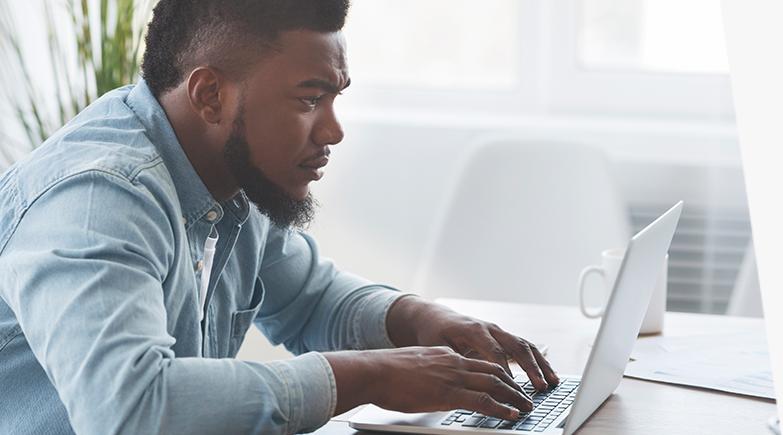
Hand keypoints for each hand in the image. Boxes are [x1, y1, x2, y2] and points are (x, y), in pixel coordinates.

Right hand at [323, 347, 532, 419]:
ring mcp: (452, 377)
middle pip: (494, 370)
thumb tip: (434, 383)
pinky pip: (482, 400)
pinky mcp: (448, 393)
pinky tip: (511, 415)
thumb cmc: (386, 372)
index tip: (510, 382)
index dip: (499, 372)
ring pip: (494, 383)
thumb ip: (430, 372)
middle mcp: (454, 362)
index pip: (479, 362)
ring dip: (514, 396)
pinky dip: (501, 408)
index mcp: (446, 355)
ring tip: (527, 407)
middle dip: (514, 384)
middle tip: (527, 396)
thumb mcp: (415, 366)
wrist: (374, 370)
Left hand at [386, 296, 559, 391]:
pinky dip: (538, 361)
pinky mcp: (502, 338)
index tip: (513, 387)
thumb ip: (452, 360)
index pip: (494, 351)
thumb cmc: (434, 333)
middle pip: (516, 346)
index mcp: (474, 330)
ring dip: (540, 365)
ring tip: (552, 382)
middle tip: (541, 387)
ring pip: (525, 346)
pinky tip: (548, 375)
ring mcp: (499, 332)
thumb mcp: (438, 346)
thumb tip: (462, 377)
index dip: (505, 370)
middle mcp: (490, 329)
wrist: (435, 318)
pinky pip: (524, 348)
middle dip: (531, 368)